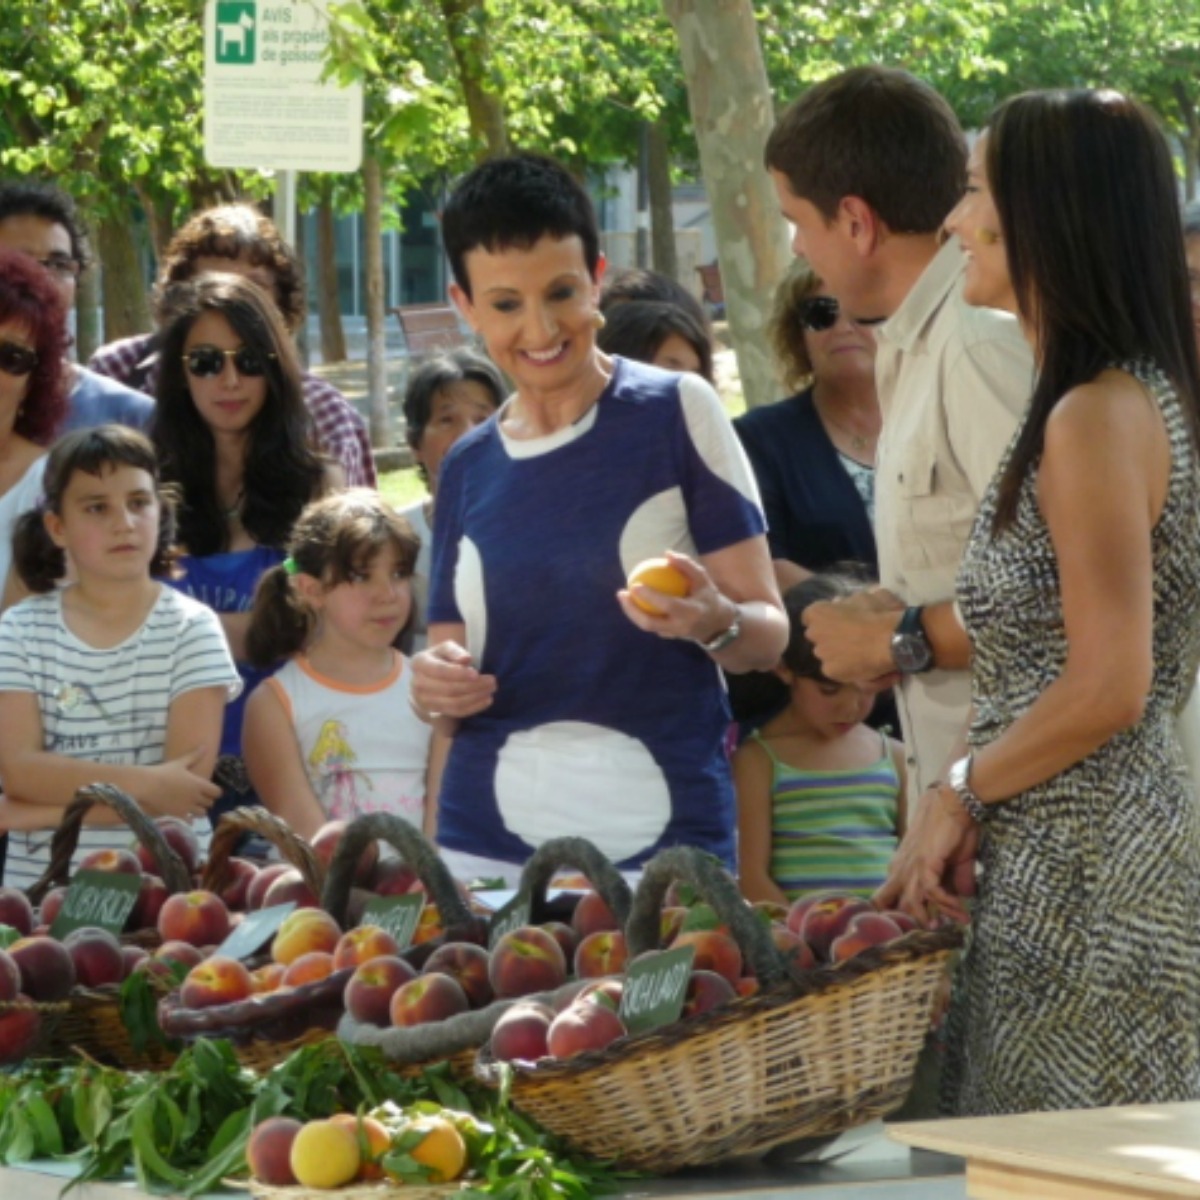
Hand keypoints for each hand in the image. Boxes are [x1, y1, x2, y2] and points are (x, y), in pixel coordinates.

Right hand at [145, 748, 220, 820]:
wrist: (147, 785)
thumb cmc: (164, 772)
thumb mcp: (180, 763)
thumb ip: (194, 756)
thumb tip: (204, 746)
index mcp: (199, 784)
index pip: (217, 792)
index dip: (215, 792)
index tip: (210, 790)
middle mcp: (197, 797)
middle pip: (210, 803)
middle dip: (207, 801)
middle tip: (201, 798)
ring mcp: (188, 807)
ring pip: (202, 814)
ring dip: (200, 811)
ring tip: (194, 807)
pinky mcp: (178, 815)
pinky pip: (190, 821)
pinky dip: (190, 820)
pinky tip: (187, 817)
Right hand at [411, 641, 496, 730]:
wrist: (427, 675)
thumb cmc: (439, 658)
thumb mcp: (445, 648)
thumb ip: (454, 651)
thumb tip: (465, 659)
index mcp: (420, 663)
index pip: (440, 670)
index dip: (458, 673)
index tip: (476, 673)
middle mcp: (418, 683)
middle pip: (449, 689)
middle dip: (473, 686)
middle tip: (492, 681)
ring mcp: (424, 700)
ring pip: (453, 703)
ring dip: (475, 698)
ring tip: (491, 690)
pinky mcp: (434, 711)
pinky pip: (456, 712)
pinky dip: (473, 708)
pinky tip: (486, 700)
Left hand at [617, 550, 736, 643]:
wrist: (717, 625)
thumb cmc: (708, 597)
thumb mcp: (703, 579)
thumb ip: (686, 565)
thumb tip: (666, 553)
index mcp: (691, 612)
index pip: (667, 605)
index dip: (650, 596)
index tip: (635, 584)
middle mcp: (680, 627)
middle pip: (649, 623)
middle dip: (631, 610)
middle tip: (621, 593)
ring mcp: (673, 634)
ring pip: (646, 626)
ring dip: (631, 612)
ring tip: (623, 596)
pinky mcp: (668, 636)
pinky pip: (651, 624)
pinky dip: (640, 613)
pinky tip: (633, 600)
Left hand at [802, 586, 905, 683]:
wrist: (890, 639)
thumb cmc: (877, 614)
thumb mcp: (864, 596)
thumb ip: (848, 601)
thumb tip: (843, 603)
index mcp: (817, 612)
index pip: (809, 616)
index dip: (824, 619)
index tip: (835, 620)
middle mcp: (813, 633)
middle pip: (816, 636)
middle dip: (827, 636)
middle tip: (847, 637)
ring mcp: (821, 654)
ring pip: (825, 654)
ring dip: (836, 653)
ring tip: (856, 653)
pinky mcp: (830, 671)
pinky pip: (835, 670)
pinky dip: (845, 669)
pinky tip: (859, 666)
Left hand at [874, 783, 978, 926]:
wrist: (954, 802)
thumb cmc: (953, 829)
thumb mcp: (955, 862)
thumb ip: (956, 881)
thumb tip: (964, 897)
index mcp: (902, 867)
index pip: (886, 895)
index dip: (889, 914)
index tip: (903, 931)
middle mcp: (901, 868)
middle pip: (886, 902)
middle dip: (898, 922)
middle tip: (921, 935)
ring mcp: (911, 866)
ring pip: (909, 902)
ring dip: (929, 918)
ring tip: (943, 928)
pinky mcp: (925, 863)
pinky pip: (930, 892)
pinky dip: (945, 904)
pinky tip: (959, 910)